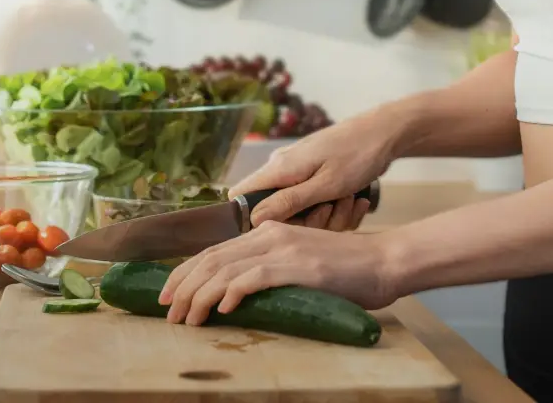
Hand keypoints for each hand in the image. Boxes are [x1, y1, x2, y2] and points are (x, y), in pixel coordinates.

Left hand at [159, 221, 397, 324]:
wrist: (384, 262)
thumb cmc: (347, 270)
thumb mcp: (301, 264)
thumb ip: (273, 270)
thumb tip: (240, 295)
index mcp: (268, 233)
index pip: (215, 250)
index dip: (186, 272)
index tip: (169, 294)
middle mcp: (270, 235)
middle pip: (211, 258)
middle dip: (183, 285)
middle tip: (168, 312)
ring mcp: (283, 248)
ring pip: (225, 269)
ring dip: (199, 296)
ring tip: (187, 319)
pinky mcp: (297, 265)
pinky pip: (253, 277)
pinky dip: (231, 293)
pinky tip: (220, 310)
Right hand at [231, 112, 397, 228]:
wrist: (385, 133)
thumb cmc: (357, 156)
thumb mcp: (325, 186)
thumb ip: (288, 202)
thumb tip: (253, 219)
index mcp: (279, 168)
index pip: (240, 195)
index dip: (251, 219)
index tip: (279, 231)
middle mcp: (283, 169)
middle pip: (275, 211)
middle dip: (308, 221)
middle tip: (332, 210)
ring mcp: (300, 173)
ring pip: (301, 211)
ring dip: (329, 215)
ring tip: (349, 201)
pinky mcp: (315, 177)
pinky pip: (317, 205)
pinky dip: (337, 208)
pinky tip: (355, 200)